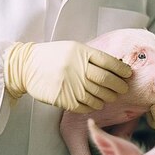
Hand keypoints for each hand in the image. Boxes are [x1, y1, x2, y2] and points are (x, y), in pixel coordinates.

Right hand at [3, 41, 131, 112]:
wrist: (26, 66)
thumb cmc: (52, 56)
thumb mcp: (73, 48)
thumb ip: (91, 57)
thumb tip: (115, 66)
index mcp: (81, 52)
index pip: (109, 62)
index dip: (122, 70)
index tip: (128, 74)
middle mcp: (78, 67)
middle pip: (106, 80)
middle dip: (119, 86)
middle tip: (123, 88)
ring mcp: (71, 84)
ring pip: (98, 95)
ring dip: (108, 97)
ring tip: (110, 97)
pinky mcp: (64, 98)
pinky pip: (86, 106)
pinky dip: (94, 106)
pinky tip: (96, 103)